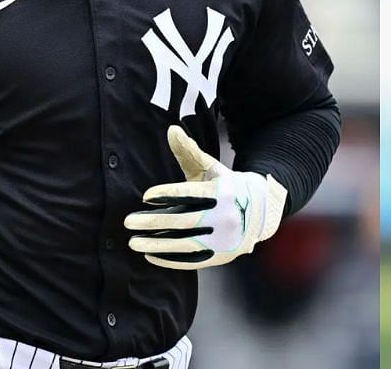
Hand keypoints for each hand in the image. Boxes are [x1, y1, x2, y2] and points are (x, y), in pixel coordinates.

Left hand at [125, 125, 286, 269]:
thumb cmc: (227, 186)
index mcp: (224, 192)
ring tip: (133, 242)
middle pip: (185, 221)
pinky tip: (150, 255)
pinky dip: (170, 259)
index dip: (167, 196)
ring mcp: (224, 239)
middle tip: (129, 222)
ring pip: (186, 244)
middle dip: (154, 222)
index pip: (191, 194)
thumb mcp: (212, 167)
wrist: (261, 212)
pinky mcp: (221, 255)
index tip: (146, 197)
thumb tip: (171, 130)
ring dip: (157, 244)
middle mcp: (226, 217)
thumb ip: (190, 151)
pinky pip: (192, 261)